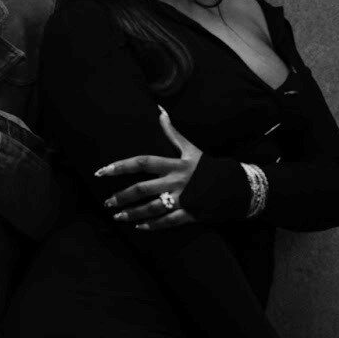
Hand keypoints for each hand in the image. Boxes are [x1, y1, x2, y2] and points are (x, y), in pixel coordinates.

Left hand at [96, 106, 202, 230]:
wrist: (236, 186)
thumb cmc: (209, 167)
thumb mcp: (191, 148)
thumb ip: (172, 133)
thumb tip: (160, 110)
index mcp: (175, 164)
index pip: (143, 162)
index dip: (121, 166)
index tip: (102, 171)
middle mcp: (176, 181)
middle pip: (142, 188)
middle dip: (122, 196)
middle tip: (107, 202)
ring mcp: (183, 198)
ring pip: (152, 207)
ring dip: (132, 213)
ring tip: (117, 217)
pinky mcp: (191, 213)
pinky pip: (168, 221)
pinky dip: (153, 225)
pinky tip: (139, 227)